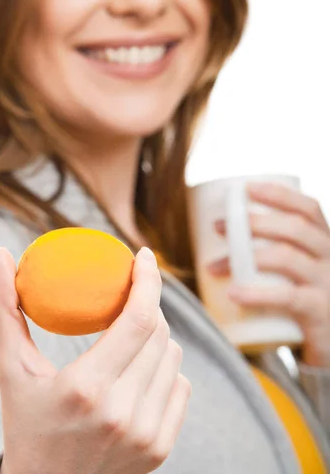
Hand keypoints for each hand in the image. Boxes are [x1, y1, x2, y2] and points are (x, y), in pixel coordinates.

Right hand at [0, 246, 190, 473]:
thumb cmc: (25, 426)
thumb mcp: (10, 370)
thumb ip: (4, 311)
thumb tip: (0, 256)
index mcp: (86, 388)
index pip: (139, 320)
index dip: (149, 280)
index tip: (144, 255)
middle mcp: (123, 413)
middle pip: (159, 334)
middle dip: (148, 304)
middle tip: (130, 294)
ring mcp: (146, 434)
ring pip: (173, 357)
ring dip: (158, 335)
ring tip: (131, 333)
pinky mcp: (160, 449)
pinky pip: (180, 387)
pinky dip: (165, 369)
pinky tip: (140, 369)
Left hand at [209, 183, 329, 367]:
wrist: (329, 345)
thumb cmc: (303, 301)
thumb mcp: (297, 271)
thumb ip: (273, 251)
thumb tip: (219, 233)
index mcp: (324, 242)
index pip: (309, 208)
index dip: (280, 194)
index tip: (247, 189)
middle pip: (295, 228)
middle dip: (254, 222)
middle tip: (219, 227)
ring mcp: (328, 285)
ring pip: (288, 258)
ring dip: (247, 256)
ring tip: (216, 265)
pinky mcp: (319, 313)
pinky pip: (288, 298)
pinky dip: (258, 294)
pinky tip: (235, 293)